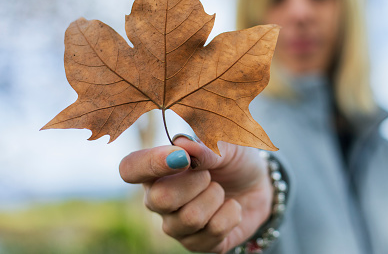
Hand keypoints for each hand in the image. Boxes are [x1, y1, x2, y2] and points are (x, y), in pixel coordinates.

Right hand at [119, 135, 272, 252]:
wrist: (257, 183)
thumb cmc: (233, 157)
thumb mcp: (226, 143)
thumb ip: (205, 145)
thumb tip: (183, 145)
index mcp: (157, 167)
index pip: (130, 168)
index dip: (150, 163)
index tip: (183, 158)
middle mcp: (158, 198)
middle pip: (160, 199)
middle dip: (196, 183)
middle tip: (209, 175)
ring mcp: (176, 225)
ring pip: (189, 218)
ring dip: (216, 198)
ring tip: (220, 190)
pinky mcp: (197, 244)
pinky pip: (213, 233)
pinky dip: (231, 214)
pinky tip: (230, 207)